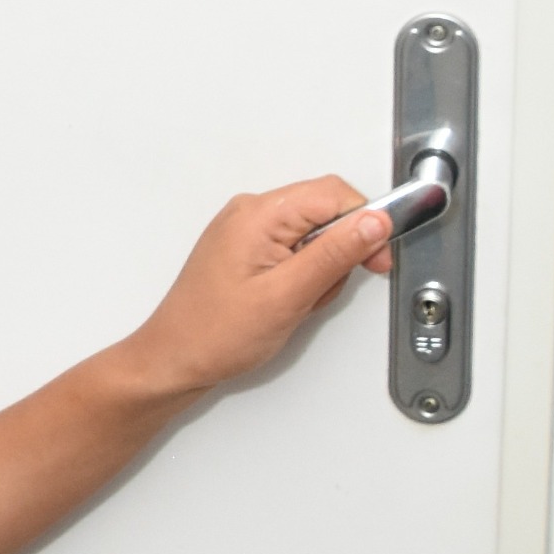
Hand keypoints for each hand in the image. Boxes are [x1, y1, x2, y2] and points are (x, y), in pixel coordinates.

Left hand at [120, 176, 389, 406]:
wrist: (175, 360)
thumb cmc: (216, 333)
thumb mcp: (288, 296)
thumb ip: (335, 254)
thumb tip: (374, 222)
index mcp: (259, 214)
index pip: (333, 193)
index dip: (366, 223)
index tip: (378, 257)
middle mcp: (251, 212)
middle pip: (325, 212)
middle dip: (338, 254)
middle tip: (322, 291)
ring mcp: (247, 230)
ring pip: (312, 235)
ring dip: (319, 270)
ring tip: (296, 303)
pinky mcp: (247, 249)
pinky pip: (293, 250)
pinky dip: (301, 276)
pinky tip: (287, 301)